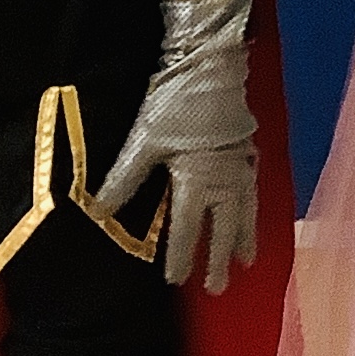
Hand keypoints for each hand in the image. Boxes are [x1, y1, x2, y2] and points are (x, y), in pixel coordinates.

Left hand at [95, 0, 259, 292]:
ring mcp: (240, 169)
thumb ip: (124, 179)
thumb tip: (99, 210)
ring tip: (245, 261)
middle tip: (217, 288)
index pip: (188, 230)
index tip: (176, 280)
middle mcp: (223, 182)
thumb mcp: (144, 140)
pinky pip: (255, 195)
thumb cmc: (176, 102)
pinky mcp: (248, 154)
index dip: (182, 257)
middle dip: (218, 260)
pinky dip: (254, 214)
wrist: (212, 67)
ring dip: (243, 240)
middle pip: (223, 230)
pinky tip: (251, 217)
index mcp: (197, 181)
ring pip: (245, 214)